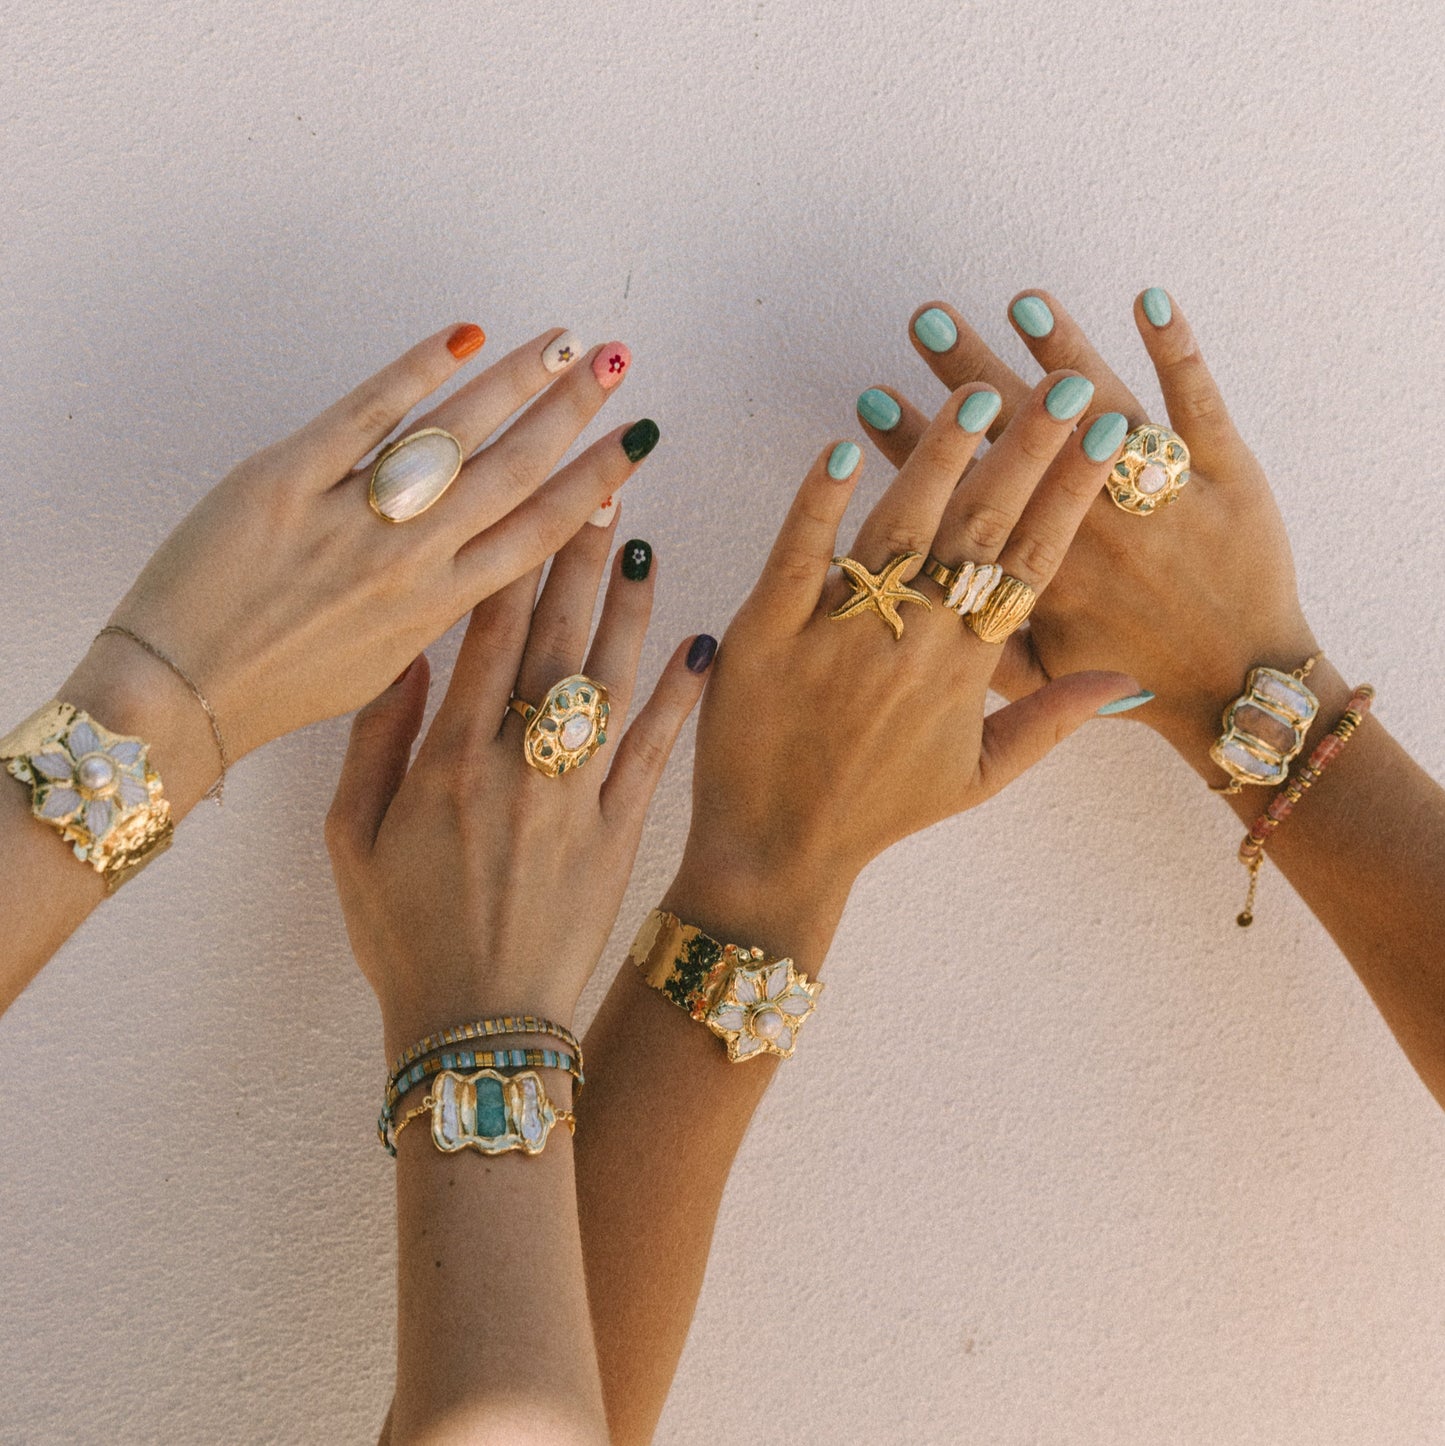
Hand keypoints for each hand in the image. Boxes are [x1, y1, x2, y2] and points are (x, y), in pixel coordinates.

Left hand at [60, 325, 651, 809]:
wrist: (180, 695)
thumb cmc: (282, 688)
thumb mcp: (385, 666)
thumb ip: (438, 612)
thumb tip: (483, 570)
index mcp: (439, 608)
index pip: (541, 532)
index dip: (596, 482)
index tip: (634, 444)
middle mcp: (410, 561)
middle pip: (515, 471)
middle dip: (575, 412)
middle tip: (616, 362)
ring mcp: (350, 518)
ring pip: (454, 434)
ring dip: (517, 379)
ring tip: (562, 342)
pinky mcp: (284, 481)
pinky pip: (363, 414)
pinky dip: (414, 371)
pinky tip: (459, 336)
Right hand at [325, 523, 708, 1055]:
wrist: (480, 1028)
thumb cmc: (406, 940)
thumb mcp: (349, 843)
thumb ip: (373, 743)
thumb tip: (408, 657)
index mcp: (446, 762)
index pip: (483, 636)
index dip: (508, 560)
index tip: (526, 502)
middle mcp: (517, 767)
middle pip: (552, 640)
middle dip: (574, 557)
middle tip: (596, 490)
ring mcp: (578, 799)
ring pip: (610, 681)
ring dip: (628, 607)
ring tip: (641, 543)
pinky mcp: (623, 835)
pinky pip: (657, 752)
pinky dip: (679, 697)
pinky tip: (699, 642)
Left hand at [666, 374, 1139, 969]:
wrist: (778, 851)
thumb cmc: (879, 812)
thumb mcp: (977, 777)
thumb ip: (1050, 719)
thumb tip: (1124, 683)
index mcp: (965, 670)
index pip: (1031, 563)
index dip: (1071, 493)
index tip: (1108, 432)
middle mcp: (911, 646)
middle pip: (977, 532)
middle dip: (1025, 452)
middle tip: (1059, 385)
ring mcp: (836, 636)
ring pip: (896, 531)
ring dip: (936, 460)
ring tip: (974, 398)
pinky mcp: (765, 634)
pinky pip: (796, 558)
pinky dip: (817, 506)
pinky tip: (839, 451)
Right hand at [861, 292, 1319, 774]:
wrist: (1242, 690)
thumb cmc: (1141, 686)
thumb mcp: (1043, 678)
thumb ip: (980, 640)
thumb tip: (921, 605)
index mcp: (1043, 572)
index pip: (968, 493)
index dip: (918, 446)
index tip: (876, 401)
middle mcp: (1095, 525)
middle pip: (1023, 435)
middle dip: (971, 373)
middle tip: (929, 321)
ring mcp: (1160, 494)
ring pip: (1104, 407)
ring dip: (1062, 349)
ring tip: (1021, 302)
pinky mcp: (1226, 473)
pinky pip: (1198, 399)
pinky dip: (1176, 348)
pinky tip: (1147, 299)